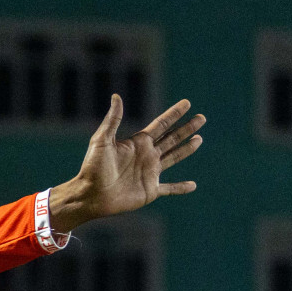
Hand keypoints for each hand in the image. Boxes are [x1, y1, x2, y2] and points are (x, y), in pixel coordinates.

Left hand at [49, 96, 205, 232]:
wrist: (90, 194)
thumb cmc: (93, 167)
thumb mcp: (102, 140)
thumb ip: (112, 119)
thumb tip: (116, 96)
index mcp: (137, 143)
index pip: (161, 125)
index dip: (174, 114)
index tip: (187, 103)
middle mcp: (146, 156)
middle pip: (171, 138)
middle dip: (186, 128)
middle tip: (201, 118)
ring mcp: (149, 173)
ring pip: (173, 157)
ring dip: (186, 149)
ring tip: (199, 139)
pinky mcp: (150, 191)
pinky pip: (170, 189)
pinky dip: (181, 188)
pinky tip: (193, 185)